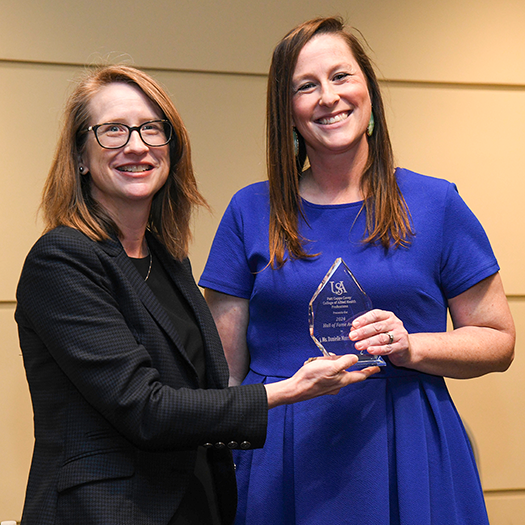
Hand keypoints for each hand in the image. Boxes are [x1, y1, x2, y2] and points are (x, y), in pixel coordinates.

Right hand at [265, 354, 379, 407]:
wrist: (296, 389)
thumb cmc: (312, 378)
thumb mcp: (331, 366)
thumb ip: (344, 362)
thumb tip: (355, 358)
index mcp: (343, 380)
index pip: (361, 375)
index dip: (370, 370)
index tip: (378, 367)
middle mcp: (338, 384)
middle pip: (349, 373)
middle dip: (350, 364)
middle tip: (348, 356)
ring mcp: (330, 385)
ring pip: (338, 373)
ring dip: (335, 364)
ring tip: (326, 358)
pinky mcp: (321, 384)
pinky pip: (328, 374)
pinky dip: (326, 367)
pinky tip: (319, 364)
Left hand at [349, 309, 410, 367]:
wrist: (406, 348)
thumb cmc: (389, 336)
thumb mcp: (379, 329)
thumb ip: (367, 328)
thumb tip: (353, 329)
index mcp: (388, 316)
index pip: (375, 314)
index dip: (364, 319)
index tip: (354, 324)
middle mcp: (395, 323)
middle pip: (377, 327)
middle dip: (363, 332)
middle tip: (352, 336)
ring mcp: (400, 334)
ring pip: (381, 338)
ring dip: (368, 342)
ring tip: (358, 345)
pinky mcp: (402, 346)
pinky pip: (388, 348)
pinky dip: (378, 349)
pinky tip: (370, 350)